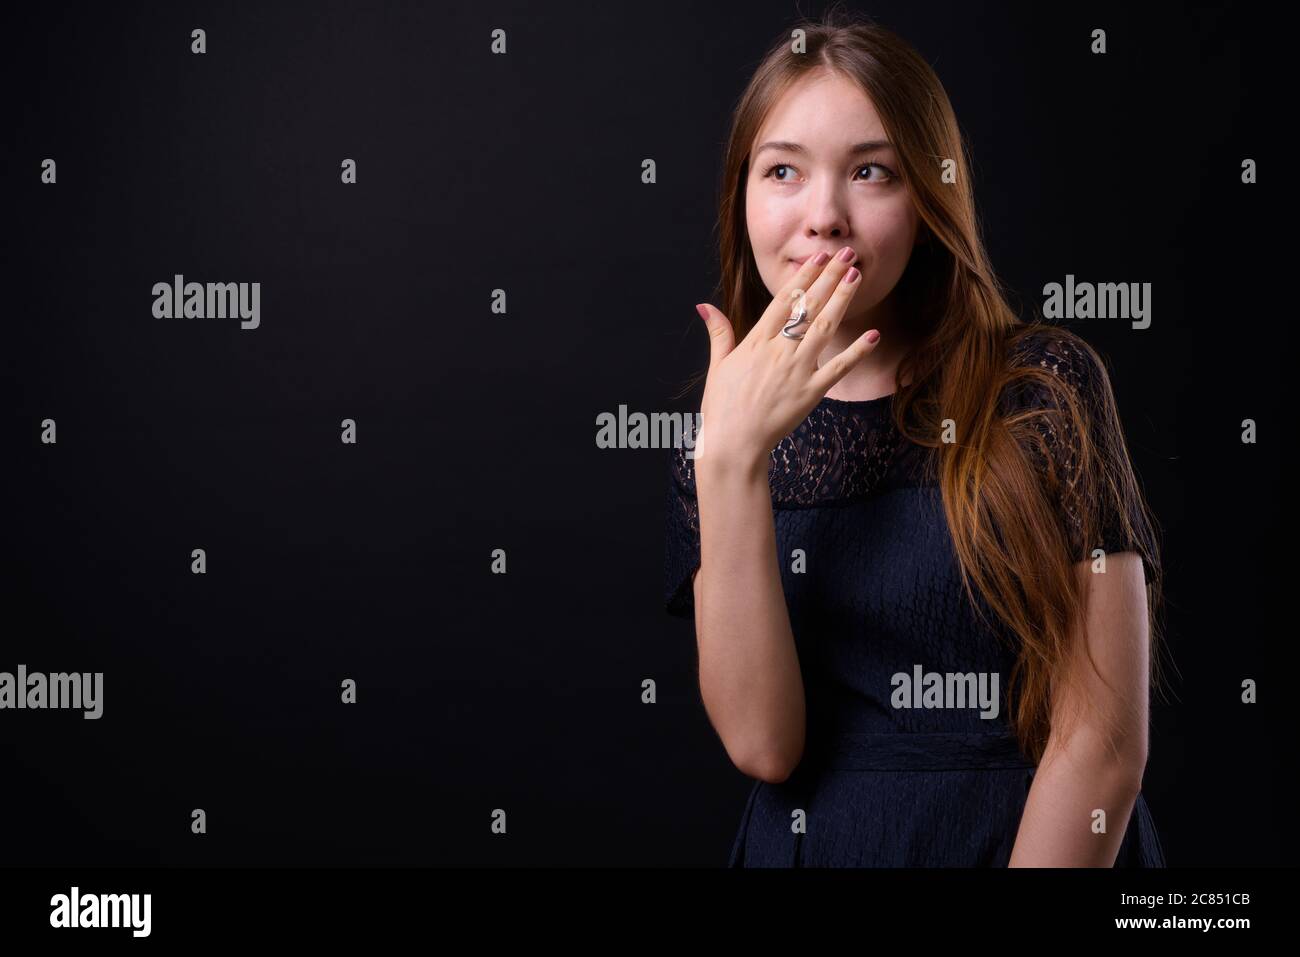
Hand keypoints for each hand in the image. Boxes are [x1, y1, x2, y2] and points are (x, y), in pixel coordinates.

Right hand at [692, 246, 880, 470]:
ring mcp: (796, 371)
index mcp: (756, 342)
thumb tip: (704, 306)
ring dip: (842, 301)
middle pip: (808, 306)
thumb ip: (718, 333)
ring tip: (857, 277)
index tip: (818, 255)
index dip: (804, 275)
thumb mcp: (717, 365)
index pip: (784, 299)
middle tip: (847, 254)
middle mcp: (778, 351)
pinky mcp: (811, 393)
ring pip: (824, 328)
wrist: (734, 443)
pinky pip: (838, 368)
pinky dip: (856, 352)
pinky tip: (873, 335)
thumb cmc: (722, 406)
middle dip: (829, 277)